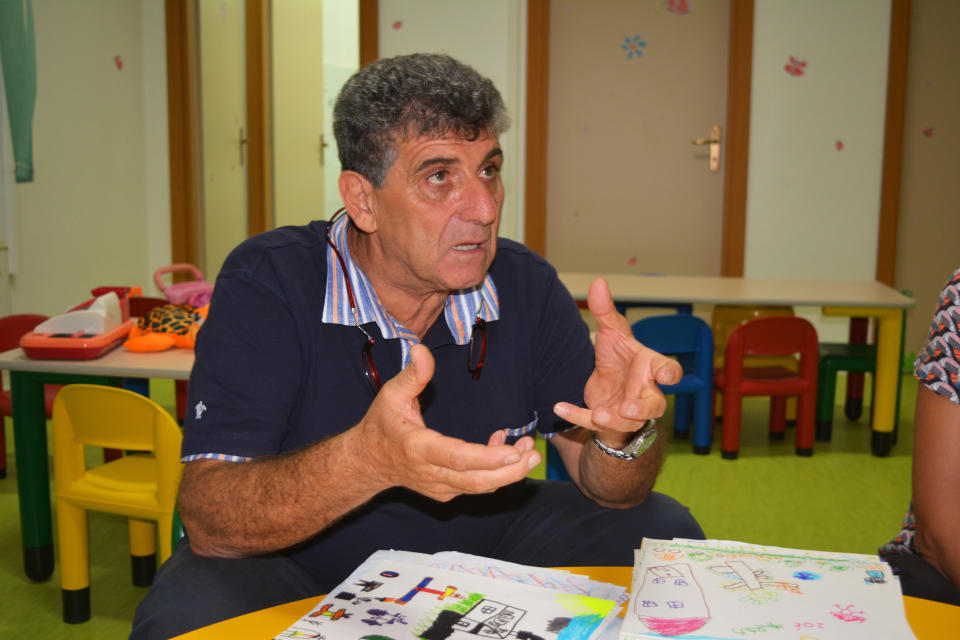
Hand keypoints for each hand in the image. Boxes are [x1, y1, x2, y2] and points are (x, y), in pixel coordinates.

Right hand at [358, 344, 539, 501]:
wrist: (367, 462)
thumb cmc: (381, 425)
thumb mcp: (391, 395)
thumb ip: (411, 375)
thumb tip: (421, 349)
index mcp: (418, 449)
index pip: (457, 458)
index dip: (487, 458)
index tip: (512, 451)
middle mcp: (431, 473)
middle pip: (476, 481)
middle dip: (510, 471)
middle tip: (534, 452)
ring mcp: (439, 487)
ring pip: (479, 487)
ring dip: (508, 472)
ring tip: (528, 449)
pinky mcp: (446, 491)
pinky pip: (474, 485)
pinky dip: (494, 472)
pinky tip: (504, 449)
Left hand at [554, 279, 680, 436]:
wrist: (608, 387)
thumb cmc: (619, 359)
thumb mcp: (612, 333)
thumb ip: (605, 311)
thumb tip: (598, 282)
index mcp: (650, 368)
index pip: (668, 370)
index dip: (670, 373)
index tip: (668, 375)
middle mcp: (645, 393)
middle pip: (655, 405)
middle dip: (643, 408)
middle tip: (630, 407)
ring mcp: (629, 412)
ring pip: (628, 421)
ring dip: (614, 418)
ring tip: (599, 415)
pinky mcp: (609, 422)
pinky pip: (595, 424)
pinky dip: (578, 416)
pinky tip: (560, 408)